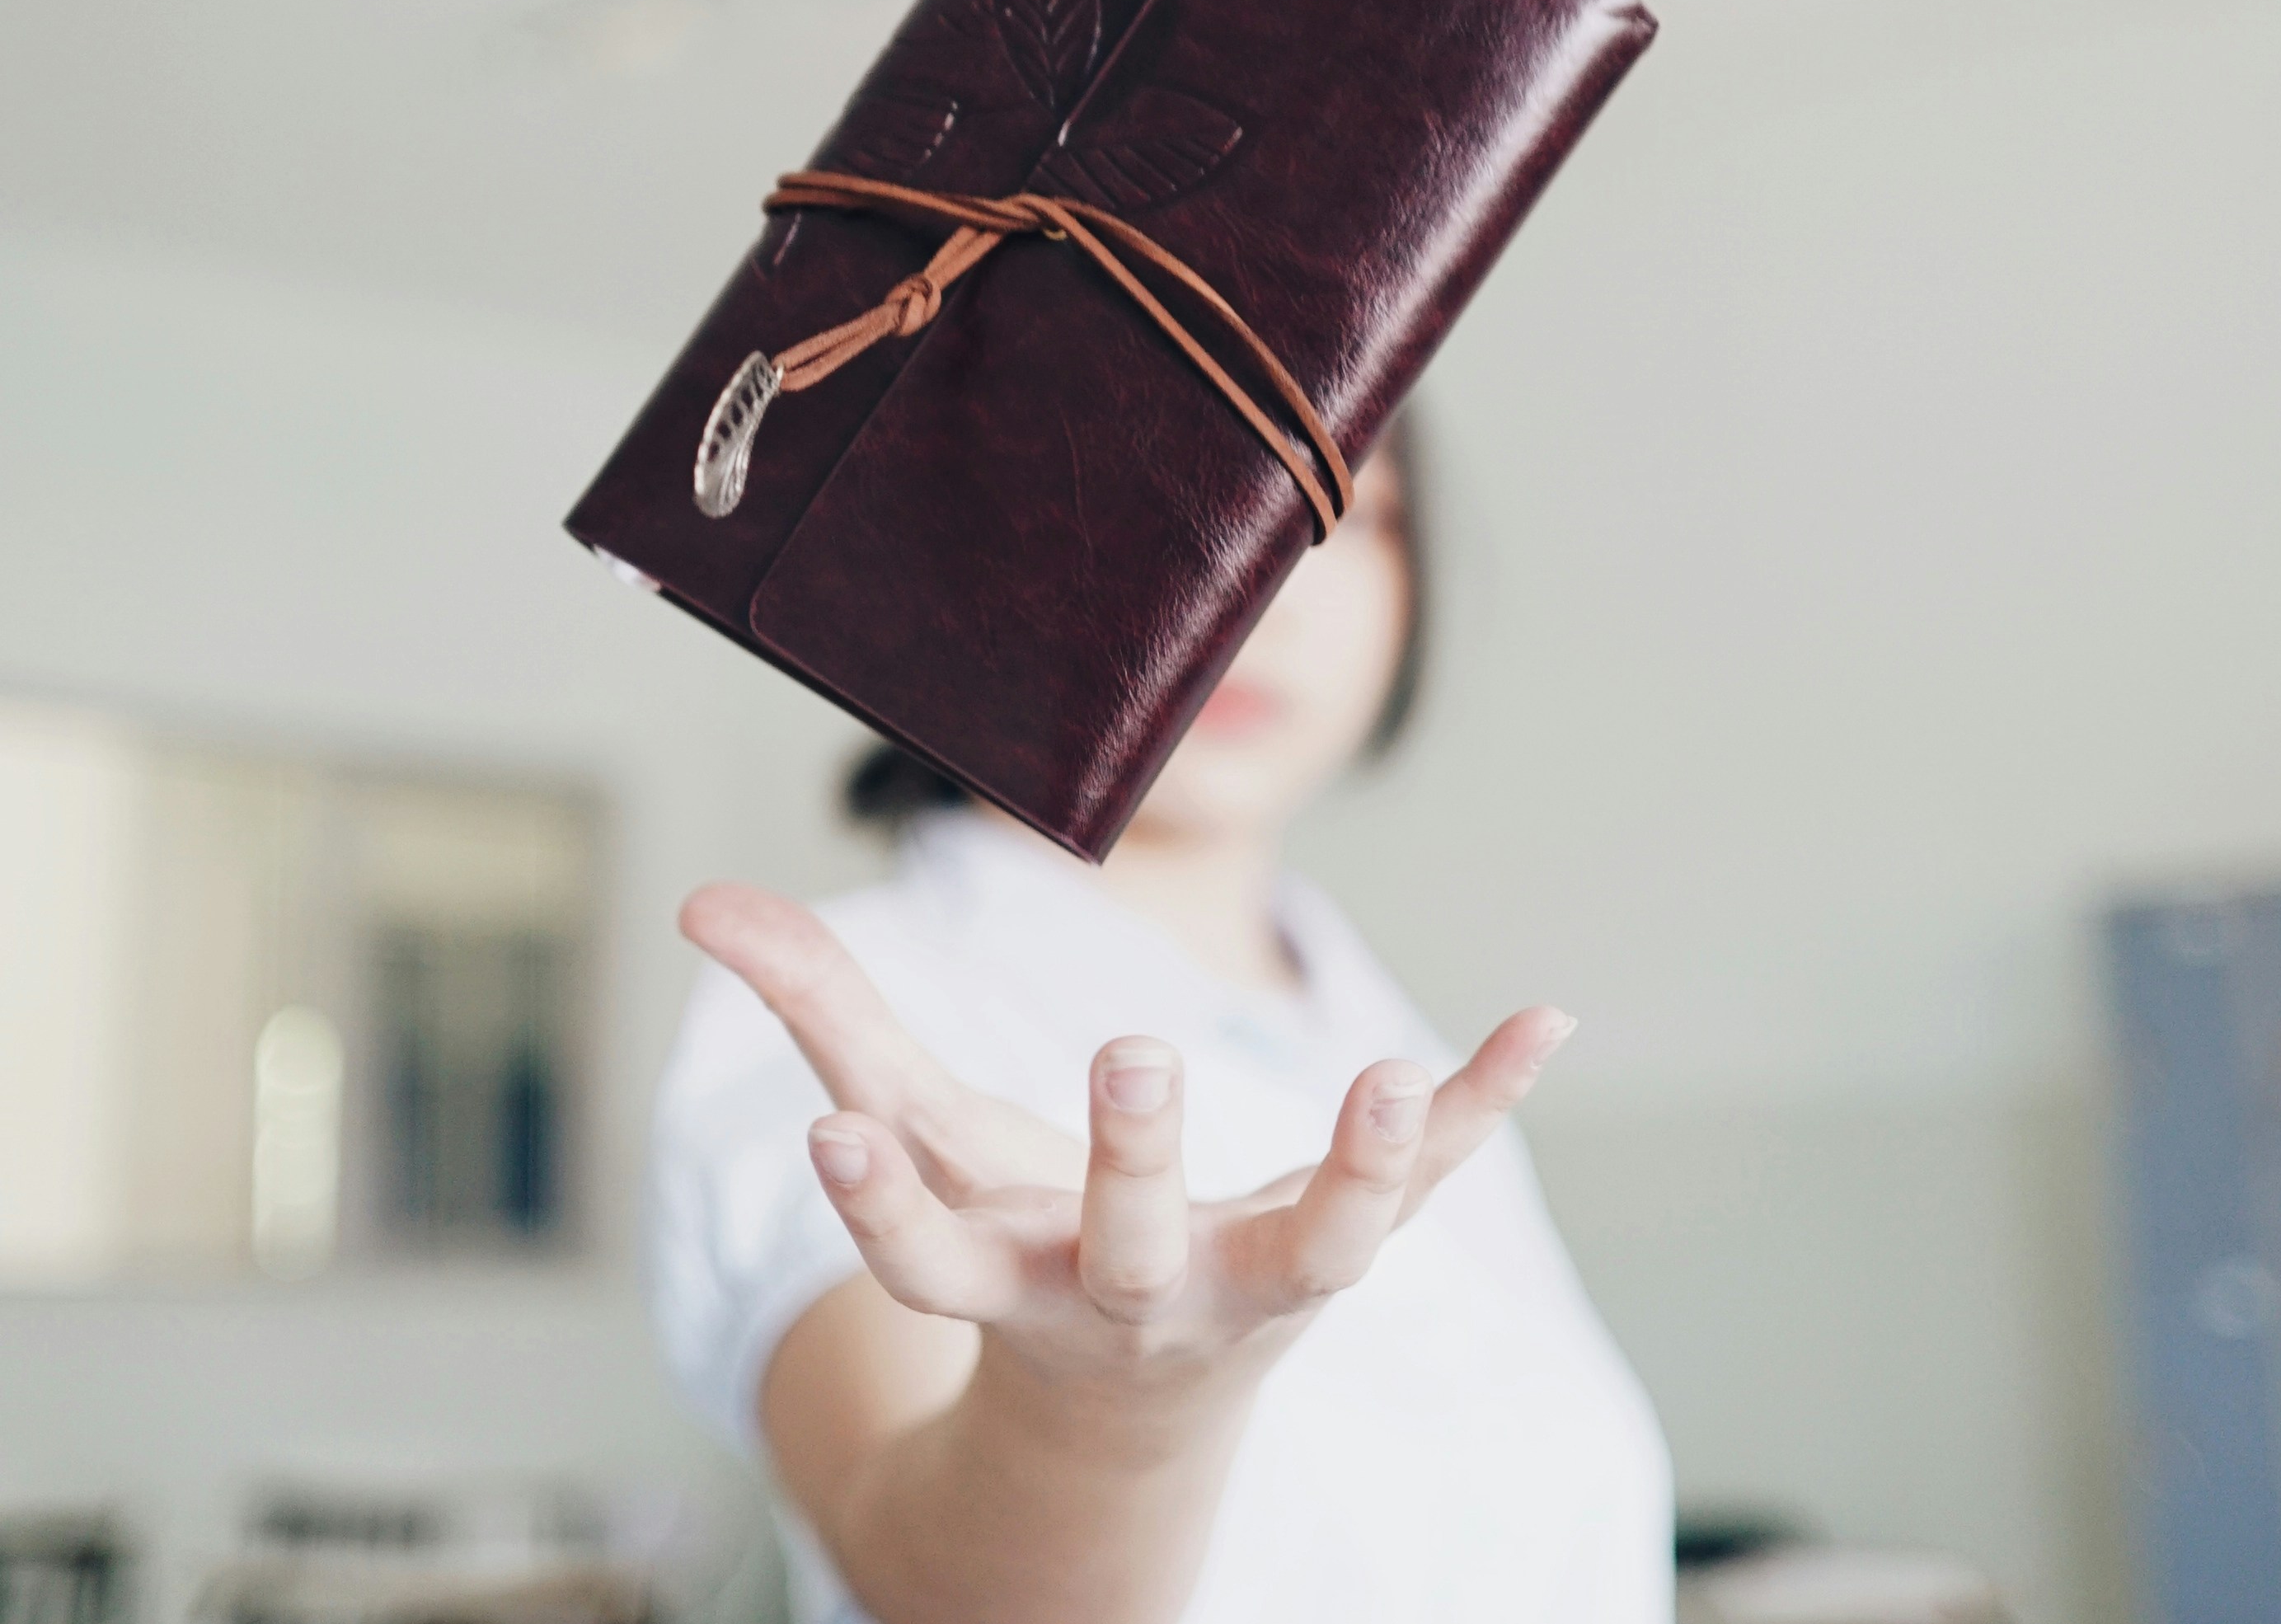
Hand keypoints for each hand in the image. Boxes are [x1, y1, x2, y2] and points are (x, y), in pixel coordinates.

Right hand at [681, 882, 1572, 1429]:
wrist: (1131, 1408)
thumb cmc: (1007, 1246)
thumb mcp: (911, 1145)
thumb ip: (817, 1019)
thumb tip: (700, 902)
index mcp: (1006, 1278)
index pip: (922, 1258)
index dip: (871, 1209)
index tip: (825, 1140)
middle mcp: (1133, 1299)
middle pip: (1129, 1249)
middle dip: (1130, 1162)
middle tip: (1134, 1050)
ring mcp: (1256, 1283)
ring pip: (1318, 1248)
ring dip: (1364, 1168)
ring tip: (1397, 1071)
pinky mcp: (1343, 1242)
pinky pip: (1429, 1185)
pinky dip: (1490, 1108)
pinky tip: (1550, 1019)